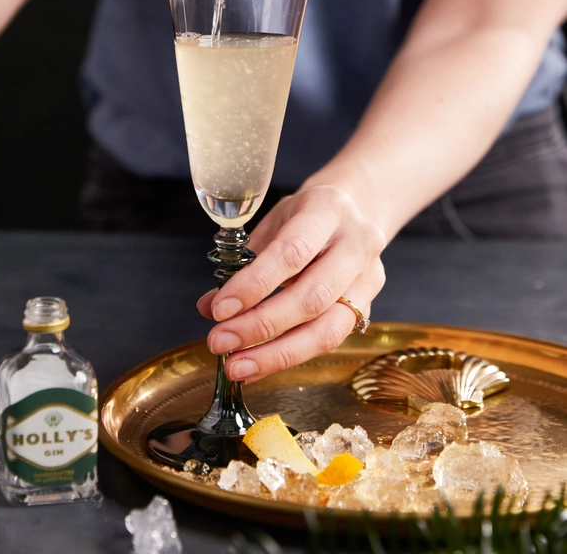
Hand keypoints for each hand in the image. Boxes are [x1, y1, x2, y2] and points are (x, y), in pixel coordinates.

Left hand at [196, 184, 385, 383]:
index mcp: (328, 210)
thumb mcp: (273, 222)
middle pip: (313, 297)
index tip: (219, 309)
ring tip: (238, 366)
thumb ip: (243, 261)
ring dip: (277, 354)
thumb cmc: (306, 215)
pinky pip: (330, 340)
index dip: (254, 285)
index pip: (292, 253)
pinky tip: (259, 365)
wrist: (356, 209)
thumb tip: (208, 306)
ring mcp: (368, 278)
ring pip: (328, 330)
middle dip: (261, 326)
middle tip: (220, 342)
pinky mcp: (368, 306)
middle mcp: (357, 244)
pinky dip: (291, 356)